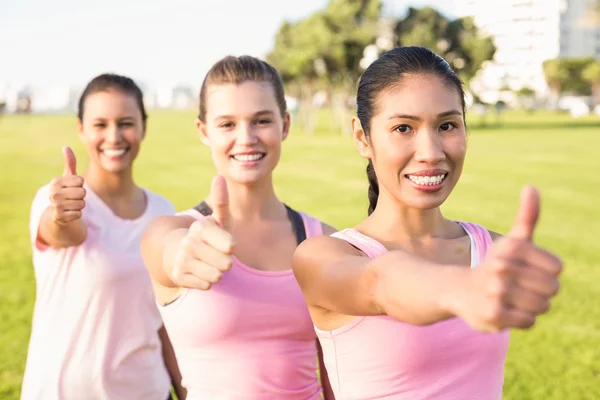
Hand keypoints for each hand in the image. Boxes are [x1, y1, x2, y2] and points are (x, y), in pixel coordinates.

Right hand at [49, 146, 85, 224]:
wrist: (57, 212)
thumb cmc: (66, 191)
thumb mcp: (68, 177)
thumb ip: (70, 163)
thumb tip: (66, 147)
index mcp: (55, 181)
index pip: (80, 181)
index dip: (80, 185)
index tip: (72, 188)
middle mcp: (53, 192)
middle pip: (83, 192)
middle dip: (81, 196)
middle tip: (73, 198)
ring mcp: (55, 205)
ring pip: (82, 203)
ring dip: (80, 205)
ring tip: (71, 205)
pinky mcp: (59, 216)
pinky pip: (79, 214)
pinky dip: (77, 214)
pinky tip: (70, 213)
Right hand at [170, 175, 234, 289]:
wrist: (176, 251)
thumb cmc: (207, 236)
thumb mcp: (217, 220)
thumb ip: (221, 201)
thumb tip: (219, 176)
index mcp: (200, 227)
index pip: (231, 246)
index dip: (231, 246)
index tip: (222, 241)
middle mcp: (188, 242)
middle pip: (227, 264)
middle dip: (226, 262)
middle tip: (215, 254)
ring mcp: (182, 260)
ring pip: (217, 276)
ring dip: (217, 272)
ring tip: (208, 263)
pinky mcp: (178, 276)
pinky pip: (207, 285)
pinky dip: (207, 281)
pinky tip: (199, 271)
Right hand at [451, 186, 562, 331]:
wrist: (459, 289)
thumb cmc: (495, 265)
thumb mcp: (512, 241)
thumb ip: (528, 216)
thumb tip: (531, 187)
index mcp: (512, 248)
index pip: (556, 269)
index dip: (546, 273)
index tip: (526, 271)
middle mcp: (503, 267)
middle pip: (551, 289)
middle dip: (540, 292)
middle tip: (518, 288)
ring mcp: (497, 291)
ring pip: (541, 306)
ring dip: (531, 307)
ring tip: (512, 300)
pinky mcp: (494, 313)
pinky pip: (529, 321)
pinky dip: (520, 319)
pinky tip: (504, 311)